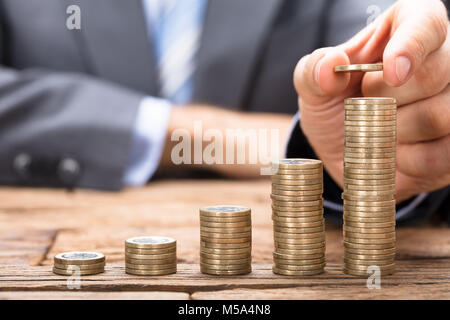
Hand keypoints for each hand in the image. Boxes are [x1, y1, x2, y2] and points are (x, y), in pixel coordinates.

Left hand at [293, 0, 449, 202]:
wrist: (346, 150)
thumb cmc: (335, 105)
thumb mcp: (313, 85)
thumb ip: (314, 70)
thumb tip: (329, 67)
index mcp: (405, 29)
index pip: (425, 22)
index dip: (411, 46)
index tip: (392, 72)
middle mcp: (440, 59)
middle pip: (435, 73)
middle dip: (387, 99)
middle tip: (364, 104)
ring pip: (441, 115)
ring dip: (394, 132)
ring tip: (376, 128)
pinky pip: (441, 153)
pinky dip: (407, 160)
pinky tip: (393, 152)